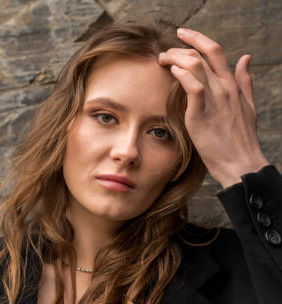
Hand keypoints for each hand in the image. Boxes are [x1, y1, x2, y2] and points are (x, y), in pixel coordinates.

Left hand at [158, 27, 268, 187]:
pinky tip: (171, 72)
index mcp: (232, 85)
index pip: (216, 51)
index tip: (182, 34)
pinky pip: (193, 86)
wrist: (240, 162)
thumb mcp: (247, 105)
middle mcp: (224, 88)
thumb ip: (244, 81)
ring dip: (175, 58)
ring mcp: (214, 100)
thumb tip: (245, 58)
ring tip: (162, 61)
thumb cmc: (240, 138)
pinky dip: (181, 75)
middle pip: (202, 55)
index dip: (198, 38)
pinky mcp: (201, 114)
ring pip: (195, 66)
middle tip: (165, 52)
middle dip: (180, 47)